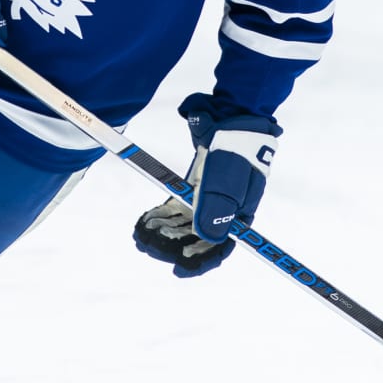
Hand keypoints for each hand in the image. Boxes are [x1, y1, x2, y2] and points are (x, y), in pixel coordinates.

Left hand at [132, 98, 278, 277]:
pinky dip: (162, 215)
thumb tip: (207, 238)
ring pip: (184, 224)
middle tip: (150, 245)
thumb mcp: (226, 178)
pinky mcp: (194, 186)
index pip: (220, 247)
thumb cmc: (235, 147)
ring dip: (165, 231)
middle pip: (198, 237)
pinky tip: (145, 220)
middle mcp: (225, 210)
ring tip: (143, 235)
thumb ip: (217, 207)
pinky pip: (176, 208)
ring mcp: (209, 198)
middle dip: (173, 244)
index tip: (178, 268)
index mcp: (240, 214)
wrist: (231, 114)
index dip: (200, 260)